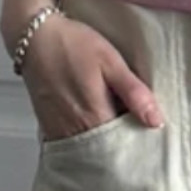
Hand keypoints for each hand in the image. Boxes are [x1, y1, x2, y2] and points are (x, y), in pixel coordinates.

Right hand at [21, 15, 165, 141]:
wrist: (34, 37)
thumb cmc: (73, 44)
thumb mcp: (110, 62)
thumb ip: (134, 93)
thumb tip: (156, 121)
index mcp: (96, 115)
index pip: (126, 144)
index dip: (139, 143)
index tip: (150, 138)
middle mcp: (76, 129)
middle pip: (107, 153)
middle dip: (123, 150)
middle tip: (136, 137)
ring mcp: (60, 131)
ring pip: (89, 152)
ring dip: (104, 148)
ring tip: (117, 134)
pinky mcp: (49, 127)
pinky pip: (72, 145)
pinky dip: (86, 144)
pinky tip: (94, 130)